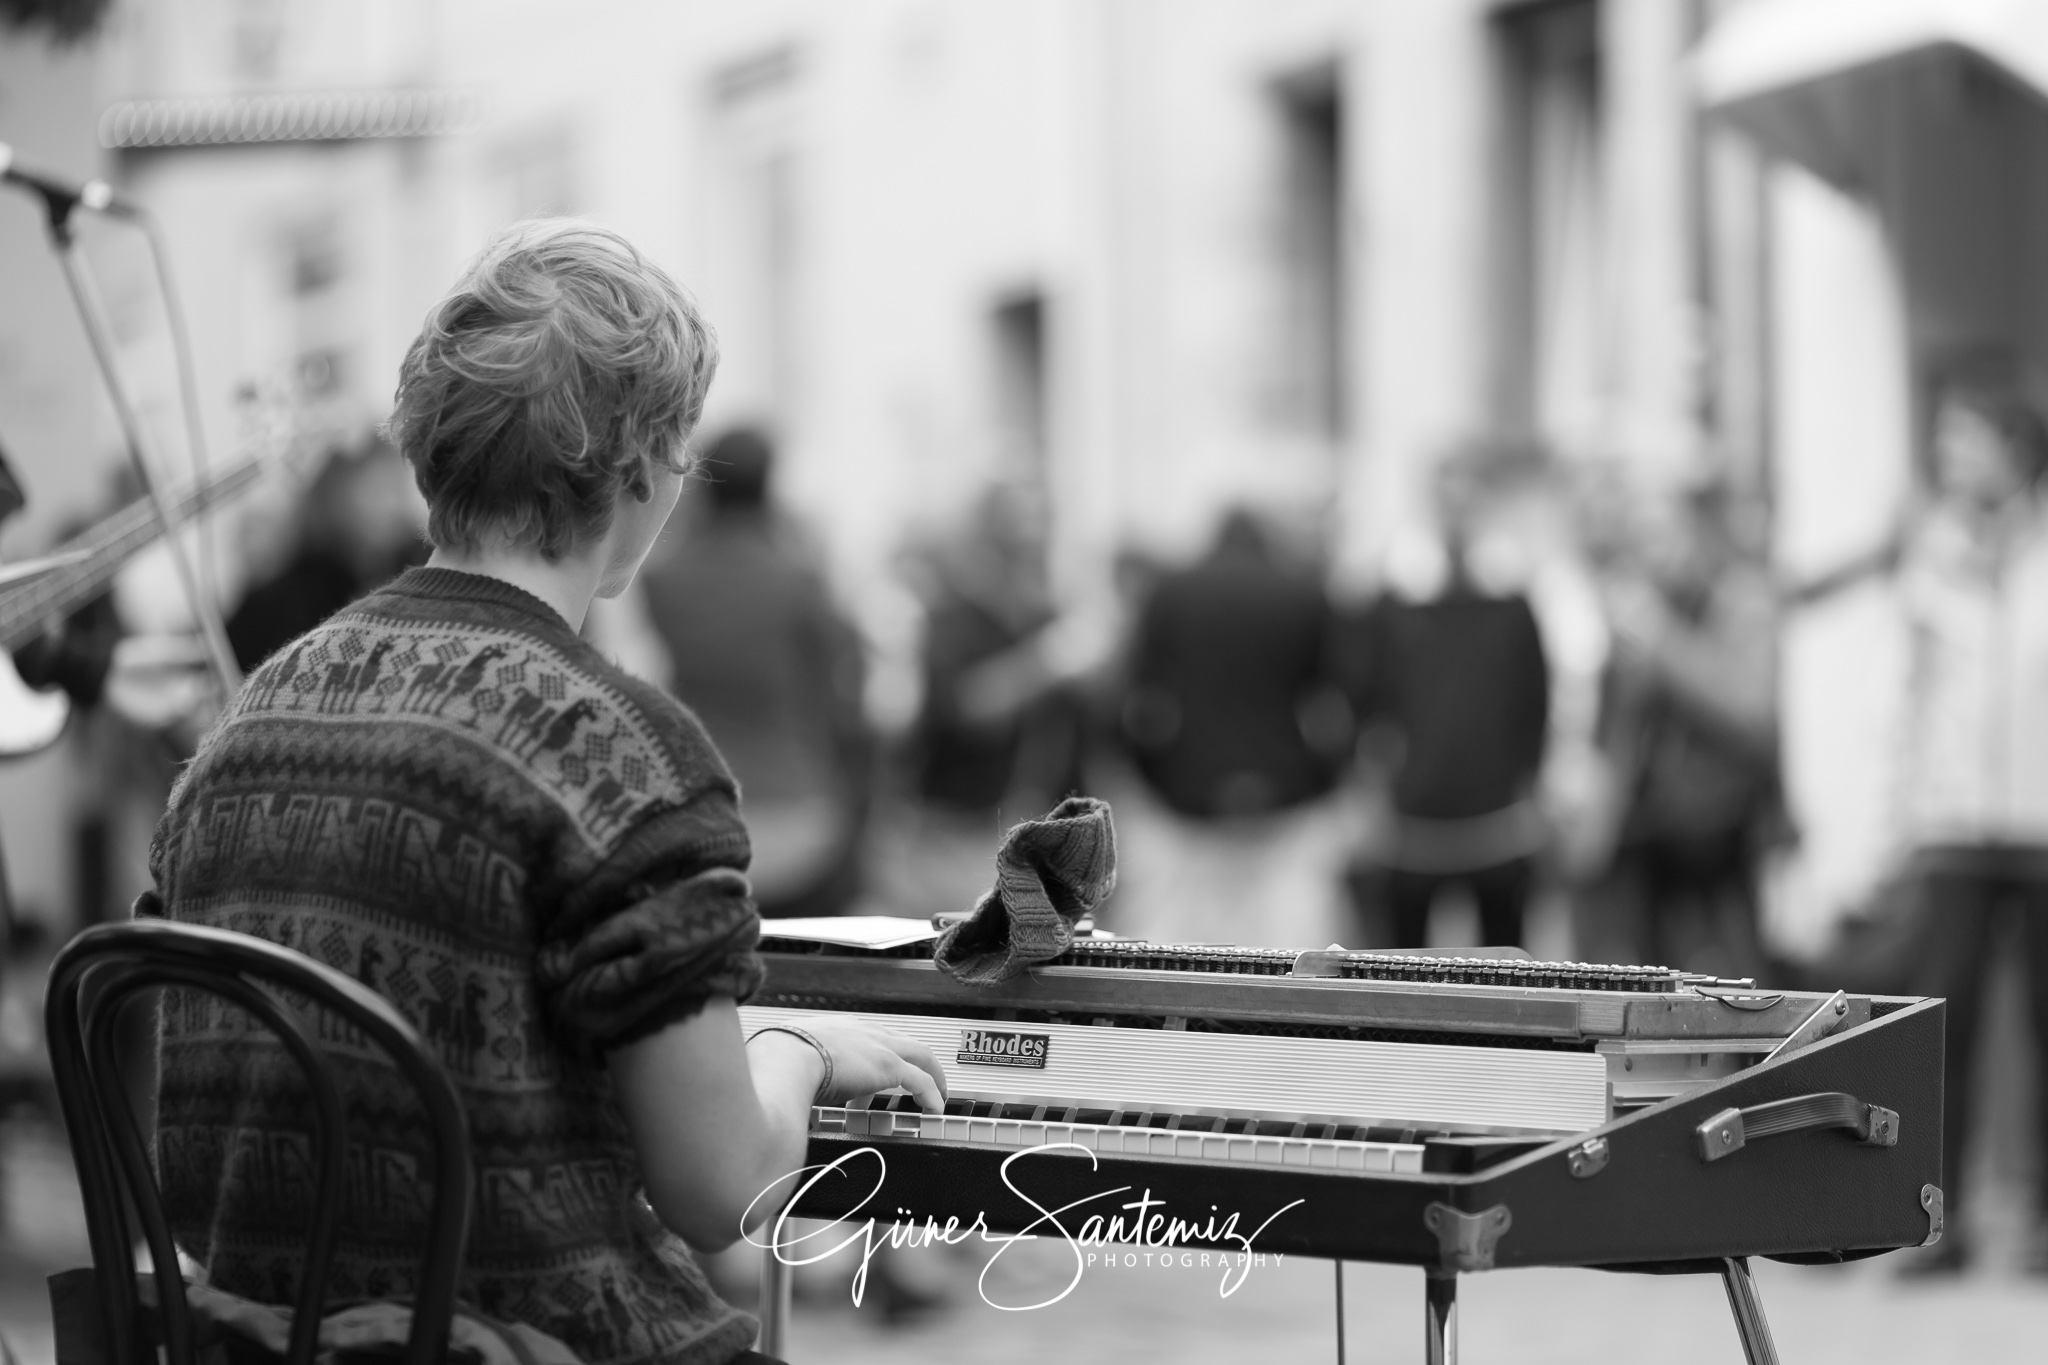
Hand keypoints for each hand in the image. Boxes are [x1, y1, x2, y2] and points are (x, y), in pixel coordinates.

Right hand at [775, 1017, 948, 1111]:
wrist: (784, 1058)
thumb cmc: (777, 1061)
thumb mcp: (790, 1060)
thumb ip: (797, 1070)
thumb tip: (787, 1088)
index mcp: (839, 1029)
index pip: (870, 1039)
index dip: (878, 1057)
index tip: (877, 1078)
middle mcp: (863, 1031)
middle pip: (903, 1041)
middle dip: (916, 1060)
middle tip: (922, 1079)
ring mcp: (878, 1046)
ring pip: (921, 1055)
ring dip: (933, 1075)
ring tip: (937, 1094)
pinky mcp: (889, 1066)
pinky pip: (922, 1080)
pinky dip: (932, 1094)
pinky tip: (934, 1109)